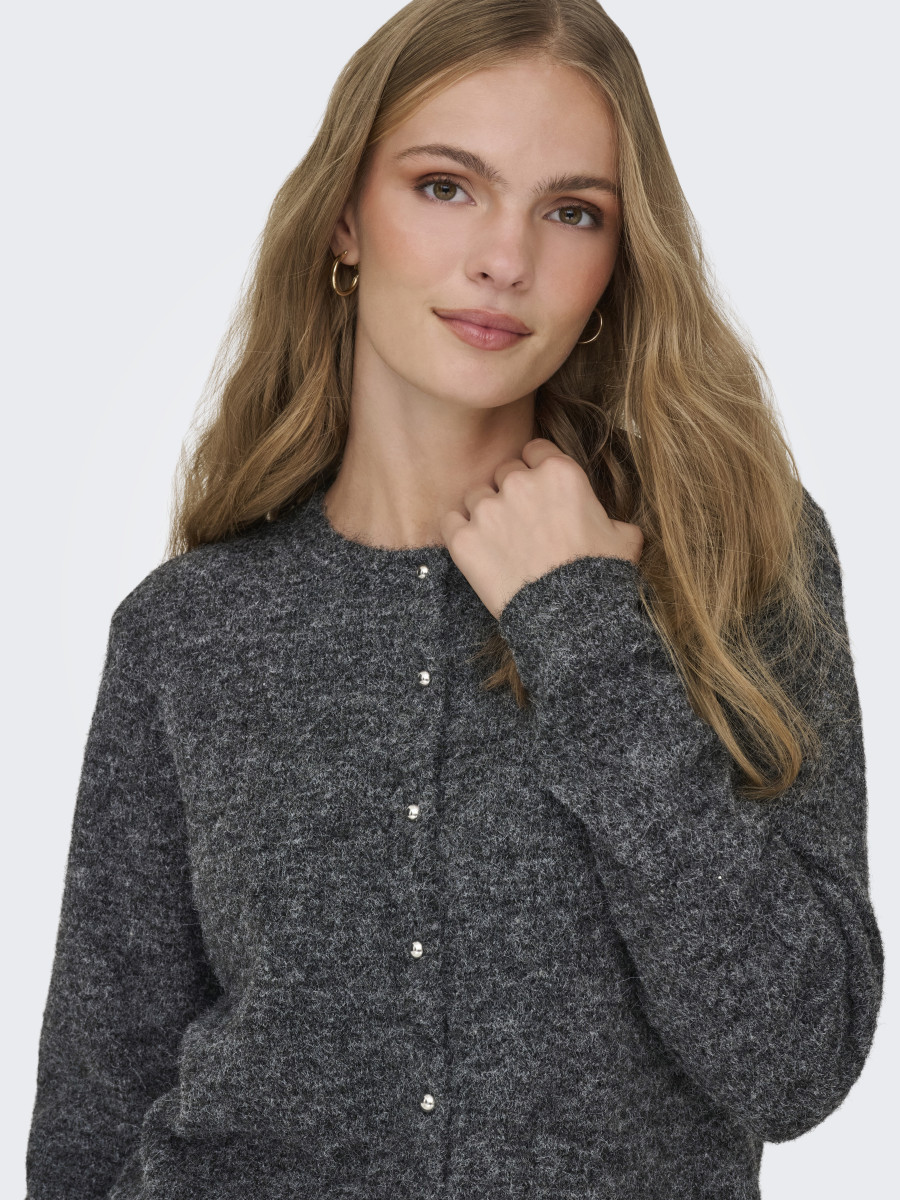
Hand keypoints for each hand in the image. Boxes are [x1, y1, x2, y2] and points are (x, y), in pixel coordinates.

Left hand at [440, 437, 644, 619]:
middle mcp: (519, 482)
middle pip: (504, 472)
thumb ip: (611, 516)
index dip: (536, 470)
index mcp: (559, 472)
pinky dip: (459, 532)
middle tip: (522, 523)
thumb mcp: (624, 537)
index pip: (534, 450)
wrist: (571, 618)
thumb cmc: (600, 577)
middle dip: (512, 493)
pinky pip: (450, 521)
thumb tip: (612, 525)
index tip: (538, 491)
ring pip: (475, 496)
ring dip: (485, 514)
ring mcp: (488, 510)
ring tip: (500, 542)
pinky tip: (476, 549)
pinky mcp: (464, 538)